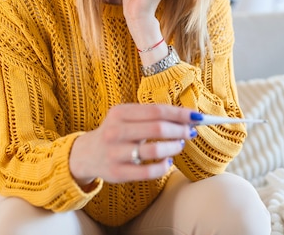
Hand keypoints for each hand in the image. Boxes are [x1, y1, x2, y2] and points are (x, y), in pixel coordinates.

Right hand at [70, 104, 197, 185]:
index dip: (179, 113)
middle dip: (179, 130)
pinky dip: (163, 166)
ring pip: (154, 150)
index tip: (197, 116)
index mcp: (119, 112)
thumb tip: (188, 118)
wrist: (86, 154)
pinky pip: (148, 172)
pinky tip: (167, 161)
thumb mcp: (127, 117)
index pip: (156, 110)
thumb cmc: (116, 132)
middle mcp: (115, 131)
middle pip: (157, 128)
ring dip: (173, 147)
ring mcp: (115, 153)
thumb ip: (153, 116)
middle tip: (190, 132)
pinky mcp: (117, 173)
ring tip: (179, 145)